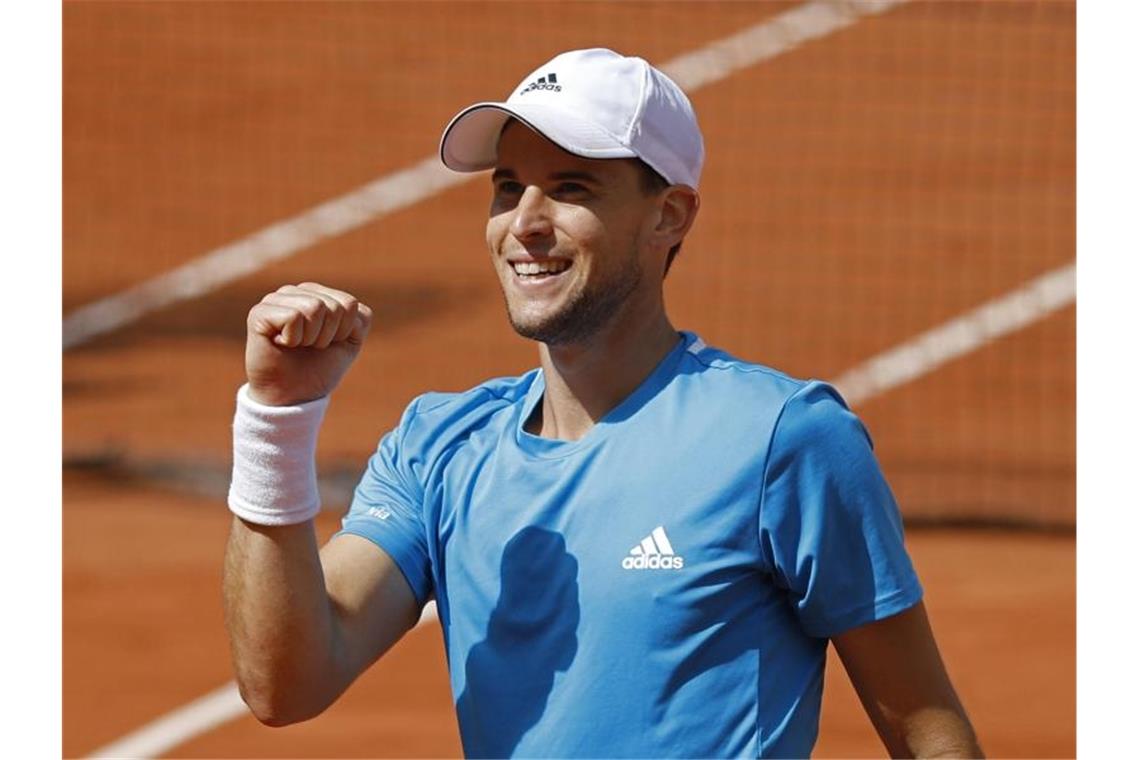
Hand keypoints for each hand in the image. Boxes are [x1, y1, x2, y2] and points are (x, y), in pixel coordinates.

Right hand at [244, 283, 372, 405]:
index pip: (349, 304)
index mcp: (317, 293)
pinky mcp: (259, 313)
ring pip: (314, 307)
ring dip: (310, 338)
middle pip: (334, 306)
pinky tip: (281, 344)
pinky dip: (293, 339)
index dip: (345, 332)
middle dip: (328, 336)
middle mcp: (295, 291)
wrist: (292, 396)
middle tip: (310, 347)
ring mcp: (275, 300)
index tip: (328, 343)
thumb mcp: (350, 342)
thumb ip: (360, 318)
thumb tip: (350, 304)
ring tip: (296, 345)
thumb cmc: (319, 368)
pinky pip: (293, 317)